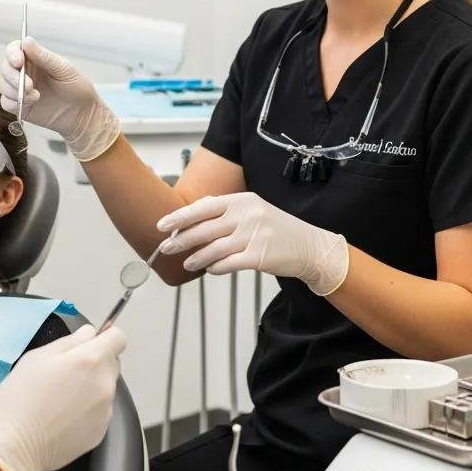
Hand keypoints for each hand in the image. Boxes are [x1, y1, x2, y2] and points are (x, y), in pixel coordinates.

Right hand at [0, 36, 119, 160]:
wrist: (83, 115)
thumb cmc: (78, 88)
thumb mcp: (64, 70)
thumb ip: (44, 57)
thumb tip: (26, 40)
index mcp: (35, 58)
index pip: (14, 50)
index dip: (12, 54)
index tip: (18, 62)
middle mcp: (25, 72)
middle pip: (5, 67)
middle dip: (12, 76)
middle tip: (28, 85)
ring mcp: (20, 89)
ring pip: (3, 85)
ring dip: (15, 91)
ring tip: (36, 96)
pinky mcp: (20, 106)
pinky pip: (6, 102)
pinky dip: (14, 102)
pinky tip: (31, 103)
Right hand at [0, 324, 127, 470]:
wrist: (15, 445)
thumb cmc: (21, 397)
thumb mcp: (38, 357)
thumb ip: (70, 341)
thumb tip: (89, 333)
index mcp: (91, 360)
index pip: (118, 338)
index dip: (105, 337)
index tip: (90, 344)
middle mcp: (105, 384)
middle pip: (112, 364)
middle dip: (95, 362)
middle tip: (67, 373)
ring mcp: (105, 410)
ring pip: (105, 388)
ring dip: (91, 387)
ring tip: (61, 398)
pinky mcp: (101, 432)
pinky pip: (100, 412)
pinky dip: (87, 410)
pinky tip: (63, 417)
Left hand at [157, 192, 349, 295]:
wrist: (309, 246)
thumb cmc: (275, 229)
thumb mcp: (252, 211)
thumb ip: (224, 210)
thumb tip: (192, 213)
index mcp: (242, 201)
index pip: (204, 207)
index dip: (180, 217)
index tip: (162, 225)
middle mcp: (248, 215)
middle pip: (205, 228)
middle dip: (181, 239)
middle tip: (165, 248)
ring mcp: (255, 235)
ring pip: (214, 248)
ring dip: (196, 257)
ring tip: (186, 264)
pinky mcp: (260, 256)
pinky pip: (229, 263)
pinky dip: (216, 267)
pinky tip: (209, 269)